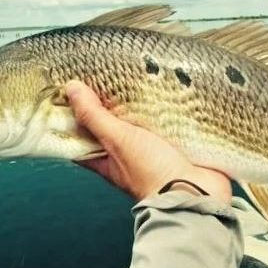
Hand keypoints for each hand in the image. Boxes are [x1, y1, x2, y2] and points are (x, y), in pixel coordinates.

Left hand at [65, 80, 231, 203]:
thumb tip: (71, 90)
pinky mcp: (176, 145)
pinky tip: (165, 89)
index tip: (71, 91)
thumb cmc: (152, 174)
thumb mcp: (118, 140)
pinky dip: (165, 109)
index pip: (81, 137)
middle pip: (111, 126)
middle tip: (106, 75)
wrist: (196, 192)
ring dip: (140, 104)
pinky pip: (167, 123)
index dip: (73, 115)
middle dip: (110, 103)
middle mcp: (127, 155)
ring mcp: (152, 150)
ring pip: (141, 122)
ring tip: (136, 75)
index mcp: (106, 159)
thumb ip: (95, 117)